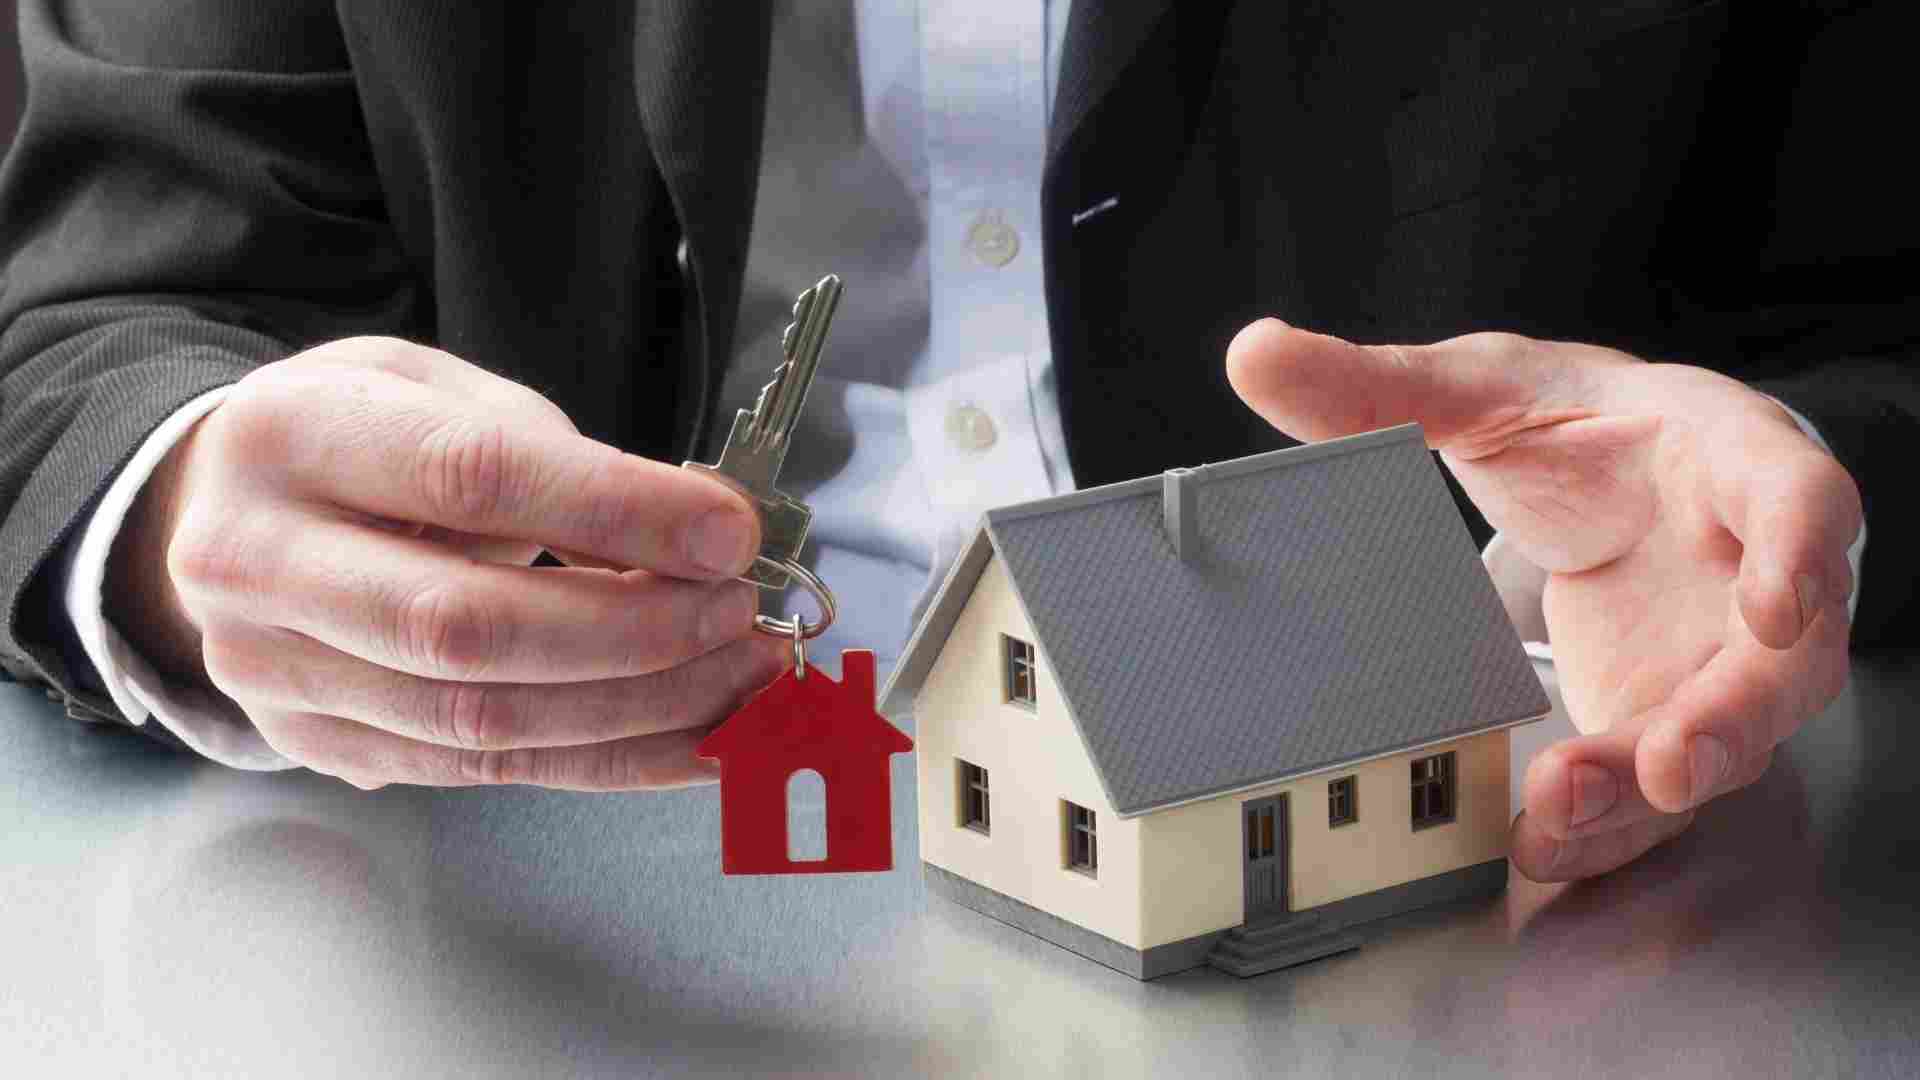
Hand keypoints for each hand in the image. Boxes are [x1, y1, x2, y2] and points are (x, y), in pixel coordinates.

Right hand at [105, 337, 789, 789]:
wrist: (230, 510)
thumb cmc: (362, 438)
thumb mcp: (437, 389)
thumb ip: (553, 450)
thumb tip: (697, 531)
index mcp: (286, 438)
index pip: (468, 477)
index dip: (616, 510)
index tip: (727, 530)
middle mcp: (255, 563)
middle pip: (468, 625)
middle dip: (636, 628)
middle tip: (740, 608)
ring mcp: (275, 672)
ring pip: (482, 718)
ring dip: (643, 705)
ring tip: (743, 669)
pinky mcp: (321, 744)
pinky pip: (490, 769)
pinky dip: (616, 758)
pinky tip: (703, 735)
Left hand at [1226, 321, 1860, 880]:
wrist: (1620, 470)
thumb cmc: (1583, 424)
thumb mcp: (1488, 388)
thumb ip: (1381, 383)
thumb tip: (1256, 352)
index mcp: (1730, 460)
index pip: (1800, 497)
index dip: (1803, 552)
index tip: (1776, 604)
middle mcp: (1754, 570)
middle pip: (1781, 659)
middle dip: (1729, 720)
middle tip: (1667, 766)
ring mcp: (1722, 656)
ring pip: (1724, 743)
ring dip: (1649, 794)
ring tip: (1556, 824)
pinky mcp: (1674, 714)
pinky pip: (1657, 785)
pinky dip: (1607, 823)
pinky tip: (1539, 844)